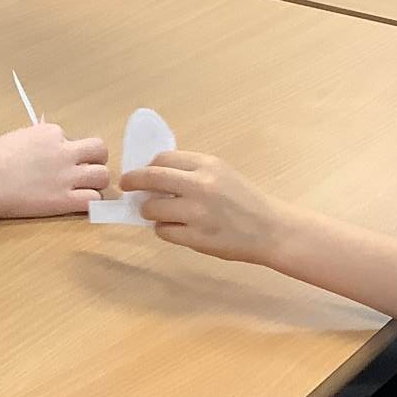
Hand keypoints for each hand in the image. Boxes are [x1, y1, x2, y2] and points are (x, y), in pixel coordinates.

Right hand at [0, 122, 109, 219]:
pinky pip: (92, 200)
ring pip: (102, 175)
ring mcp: (66, 176)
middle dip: (95, 159)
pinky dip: (89, 202)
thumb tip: (45, 138)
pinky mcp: (64, 200)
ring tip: (84, 188)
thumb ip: (37, 137)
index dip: (65, 148)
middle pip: (99, 150)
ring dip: (96, 181)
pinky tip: (78, 203)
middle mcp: (64, 152)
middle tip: (85, 169)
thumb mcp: (17, 137)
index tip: (53, 158)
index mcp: (51, 133)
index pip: (71, 137)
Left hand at [122, 152, 282, 263]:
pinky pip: (163, 231)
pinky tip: (177, 229)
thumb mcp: (222, 174)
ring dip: (149, 211)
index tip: (138, 172)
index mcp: (207, 165)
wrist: (271, 229)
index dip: (146, 166)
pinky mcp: (196, 237)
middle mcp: (200, 185)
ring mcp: (197, 213)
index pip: (162, 159)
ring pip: (152, 208)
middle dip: (132, 181)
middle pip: (150, 178)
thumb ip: (192, 171)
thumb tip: (154, 173)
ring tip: (159, 213)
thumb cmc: (245, 201)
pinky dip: (164, 230)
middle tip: (126, 186)